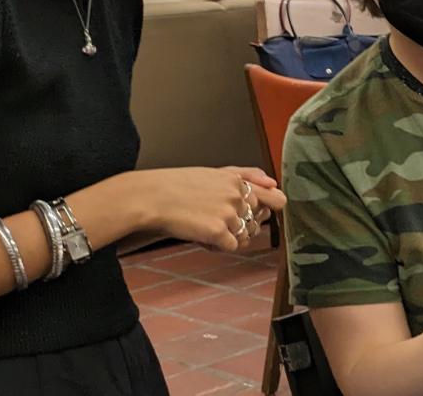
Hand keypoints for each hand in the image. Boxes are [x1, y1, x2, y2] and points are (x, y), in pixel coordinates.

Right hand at [117, 167, 285, 251]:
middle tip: (214, 222)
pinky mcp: (218, 231)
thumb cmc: (176, 186)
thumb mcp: (213, 173)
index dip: (259, 211)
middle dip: (240, 226)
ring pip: (246, 236)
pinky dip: (218, 247)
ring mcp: (229, 213)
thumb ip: (247, 176)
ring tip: (205, 229)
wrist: (149, 198)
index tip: (244, 213)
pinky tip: (202, 238)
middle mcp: (238, 194)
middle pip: (257, 221)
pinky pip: (232, 247)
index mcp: (237, 180)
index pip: (273, 199)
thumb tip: (273, 183)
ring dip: (229, 238)